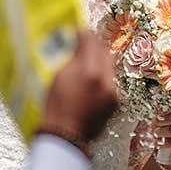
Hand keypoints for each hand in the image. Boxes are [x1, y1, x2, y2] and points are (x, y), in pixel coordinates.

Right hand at [40, 31, 119, 153]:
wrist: (65, 138)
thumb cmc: (55, 109)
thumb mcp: (57, 78)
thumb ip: (71, 59)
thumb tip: (76, 45)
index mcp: (88, 72)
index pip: (91, 42)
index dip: (84, 34)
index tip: (78, 32)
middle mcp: (105, 80)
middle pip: (105, 51)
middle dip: (95, 45)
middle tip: (84, 43)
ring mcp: (112, 92)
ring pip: (109, 66)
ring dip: (99, 61)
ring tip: (86, 63)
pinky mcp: (115, 102)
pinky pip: (110, 81)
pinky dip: (102, 78)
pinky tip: (91, 81)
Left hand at [128, 108, 170, 169]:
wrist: (170, 155)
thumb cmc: (167, 133)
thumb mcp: (164, 120)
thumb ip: (163, 110)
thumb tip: (158, 105)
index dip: (170, 107)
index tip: (159, 111)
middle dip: (163, 121)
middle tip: (154, 124)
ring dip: (161, 132)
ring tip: (155, 134)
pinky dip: (162, 142)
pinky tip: (157, 143)